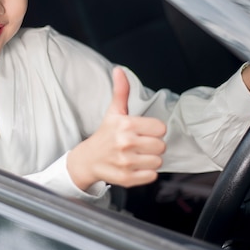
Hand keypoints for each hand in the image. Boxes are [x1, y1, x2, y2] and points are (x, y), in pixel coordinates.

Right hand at [67, 67, 166, 189]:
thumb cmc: (105, 134)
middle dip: (152, 145)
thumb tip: (119, 70)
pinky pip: (152, 176)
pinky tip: (134, 166)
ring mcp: (126, 162)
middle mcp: (125, 143)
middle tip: (139, 144)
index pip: (160, 128)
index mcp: (125, 125)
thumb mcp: (113, 112)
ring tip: (137, 155)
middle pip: (161, 146)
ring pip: (158, 162)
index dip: (153, 130)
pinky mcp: (127, 178)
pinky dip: (146, 173)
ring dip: (150, 159)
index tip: (142, 131)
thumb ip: (121, 91)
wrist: (88, 159)